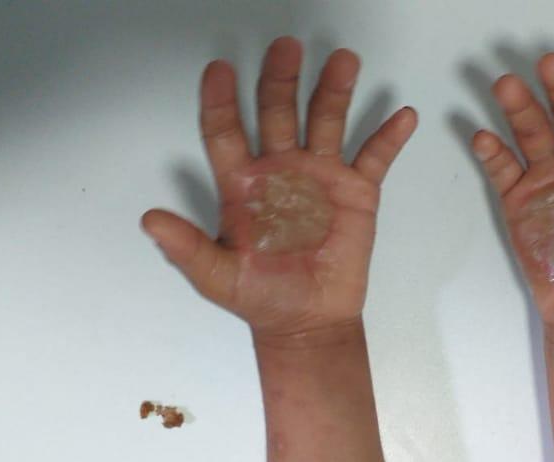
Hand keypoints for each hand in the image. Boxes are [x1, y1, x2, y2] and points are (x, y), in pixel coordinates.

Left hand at [142, 37, 417, 337]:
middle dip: (281, 78)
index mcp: (243, 184)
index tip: (218, 69)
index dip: (220, 100)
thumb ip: (186, 248)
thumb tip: (149, 220)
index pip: (226, 131)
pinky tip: (403, 115)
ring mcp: (321, 176)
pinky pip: (374, 157)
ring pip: (326, 121)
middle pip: (278, 112)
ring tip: (343, 60)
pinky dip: (389, 136)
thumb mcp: (217, 278)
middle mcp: (281, 170)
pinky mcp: (357, 192)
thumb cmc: (261, 298)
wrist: (308, 322)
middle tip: (286, 47)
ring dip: (334, 90)